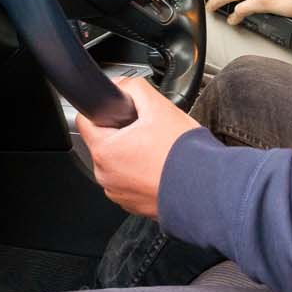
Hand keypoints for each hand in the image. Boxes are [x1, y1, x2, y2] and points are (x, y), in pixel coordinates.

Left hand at [77, 76, 199, 218]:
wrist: (205, 189)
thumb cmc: (182, 153)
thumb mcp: (159, 107)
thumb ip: (133, 88)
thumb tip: (121, 86)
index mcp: (105, 151)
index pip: (86, 121)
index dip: (104, 110)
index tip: (121, 111)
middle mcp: (106, 176)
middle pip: (104, 143)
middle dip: (123, 133)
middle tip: (149, 130)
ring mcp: (119, 193)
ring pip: (118, 164)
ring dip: (132, 155)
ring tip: (157, 151)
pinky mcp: (133, 205)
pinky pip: (130, 183)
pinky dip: (141, 175)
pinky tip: (160, 168)